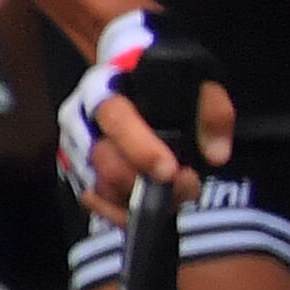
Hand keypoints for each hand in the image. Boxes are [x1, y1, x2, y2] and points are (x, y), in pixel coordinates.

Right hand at [55, 7, 217, 219]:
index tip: (170, 170)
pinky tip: (145, 208)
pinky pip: (92, 201)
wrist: (130, 78)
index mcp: (104, 89)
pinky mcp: (75, 170)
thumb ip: (213, 111)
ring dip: (138, 200)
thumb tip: (215, 154)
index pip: (116, 119)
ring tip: (173, 196)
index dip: (142, 148)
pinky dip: (119, 212)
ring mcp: (74, 147)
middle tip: (185, 186)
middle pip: (105, 162)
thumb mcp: (195, 80)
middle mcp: (80, 119)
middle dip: (146, 183)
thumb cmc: (163, 81)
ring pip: (99, 187)